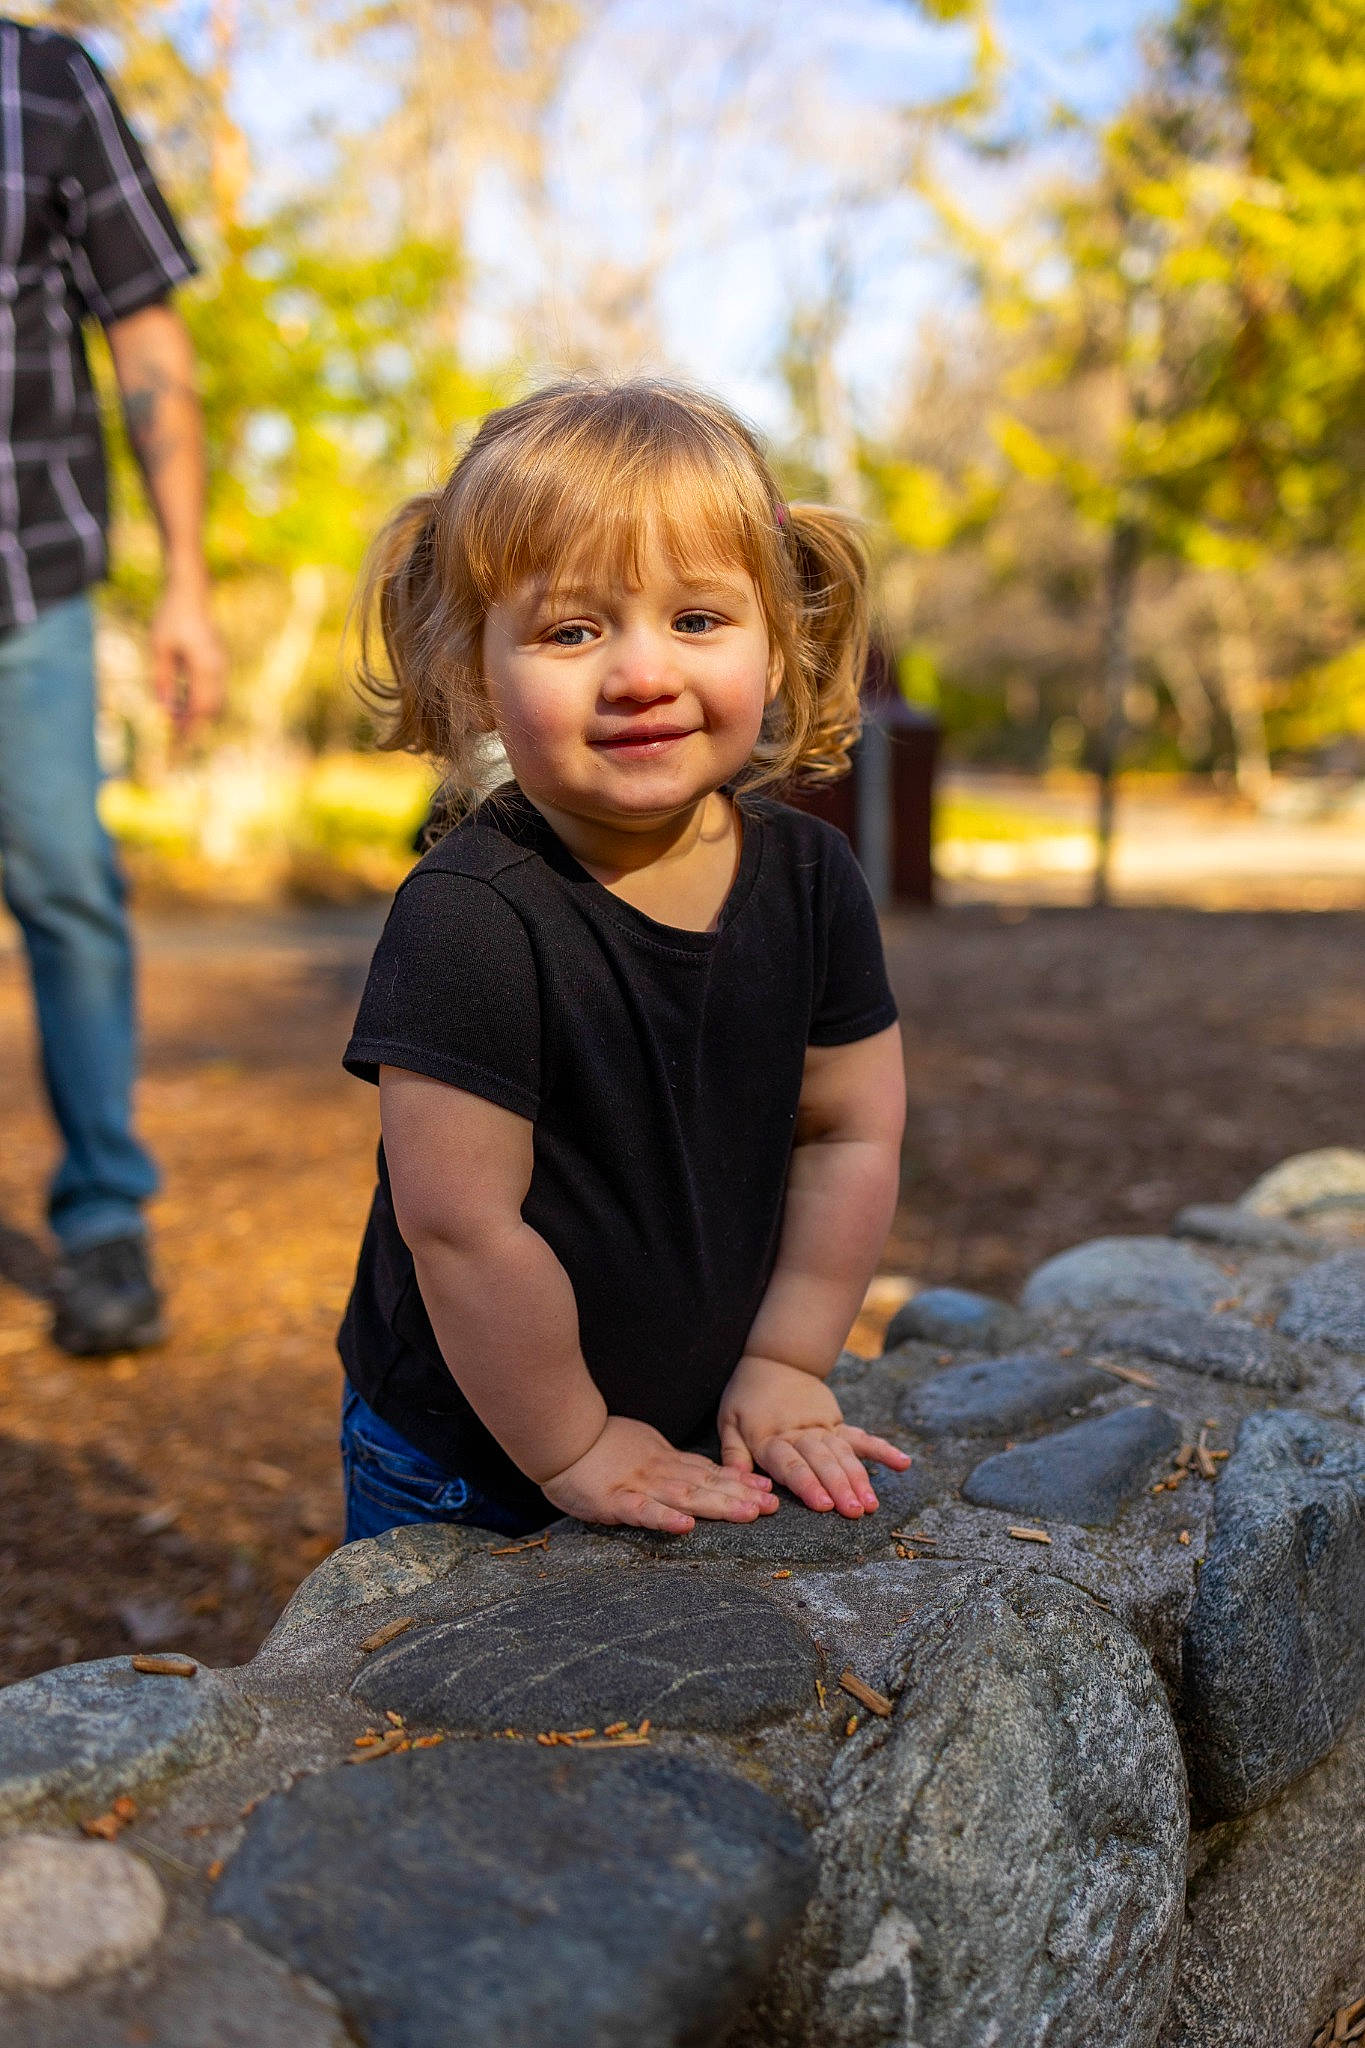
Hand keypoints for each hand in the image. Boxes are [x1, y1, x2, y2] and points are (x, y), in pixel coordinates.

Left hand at [150, 574, 226, 734]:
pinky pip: (213, 688)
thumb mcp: (159, 647)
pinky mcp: (218, 660)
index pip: (200, 708)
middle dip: (195, 725)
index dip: (189, 729)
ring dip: (197, 712)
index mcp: (205, 667)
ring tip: (175, 719)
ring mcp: (220, 664)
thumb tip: (165, 709)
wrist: (191, 590)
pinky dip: (199, 699)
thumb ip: (163, 679)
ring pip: (214, 700)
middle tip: (175, 737)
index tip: (176, 743)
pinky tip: (181, 700)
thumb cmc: (171, 615)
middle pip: (211, 708)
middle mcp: (218, 669)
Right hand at [541, 1414, 777, 1534]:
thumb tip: (701, 1473)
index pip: (708, 1472)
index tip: (768, 1490)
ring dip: (717, 1505)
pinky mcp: (613, 1500)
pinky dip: (663, 1518)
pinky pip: (641, 1511)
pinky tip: (684, 1527)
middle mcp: (658, 1473)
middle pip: (706, 1485)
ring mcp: (638, 1485)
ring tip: (747, 1514)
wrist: (559, 1436)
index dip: (739, 1482)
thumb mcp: (642, 1447)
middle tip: (773, 1507)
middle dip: (741, 1496)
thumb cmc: (597, 1445)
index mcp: (664, 1461)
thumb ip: (669, 1463)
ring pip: (684, 1496)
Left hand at [718, 1354, 910, 1516]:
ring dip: (859, 1478)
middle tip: (855, 1511)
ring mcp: (822, 1426)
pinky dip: (882, 1449)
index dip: (807, 1484)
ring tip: (871, 1504)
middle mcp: (799, 1432)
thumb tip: (736, 1482)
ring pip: (843, 1453)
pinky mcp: (836, 1422)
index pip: (790, 1464)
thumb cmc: (747, 1396)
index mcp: (769, 1437)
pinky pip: (861, 1437)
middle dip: (840, 1486)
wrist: (776, 1359)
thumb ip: (733, 1454)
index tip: (824, 1505)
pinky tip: (903, 1463)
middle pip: (822, 1461)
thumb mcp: (728, 1421)